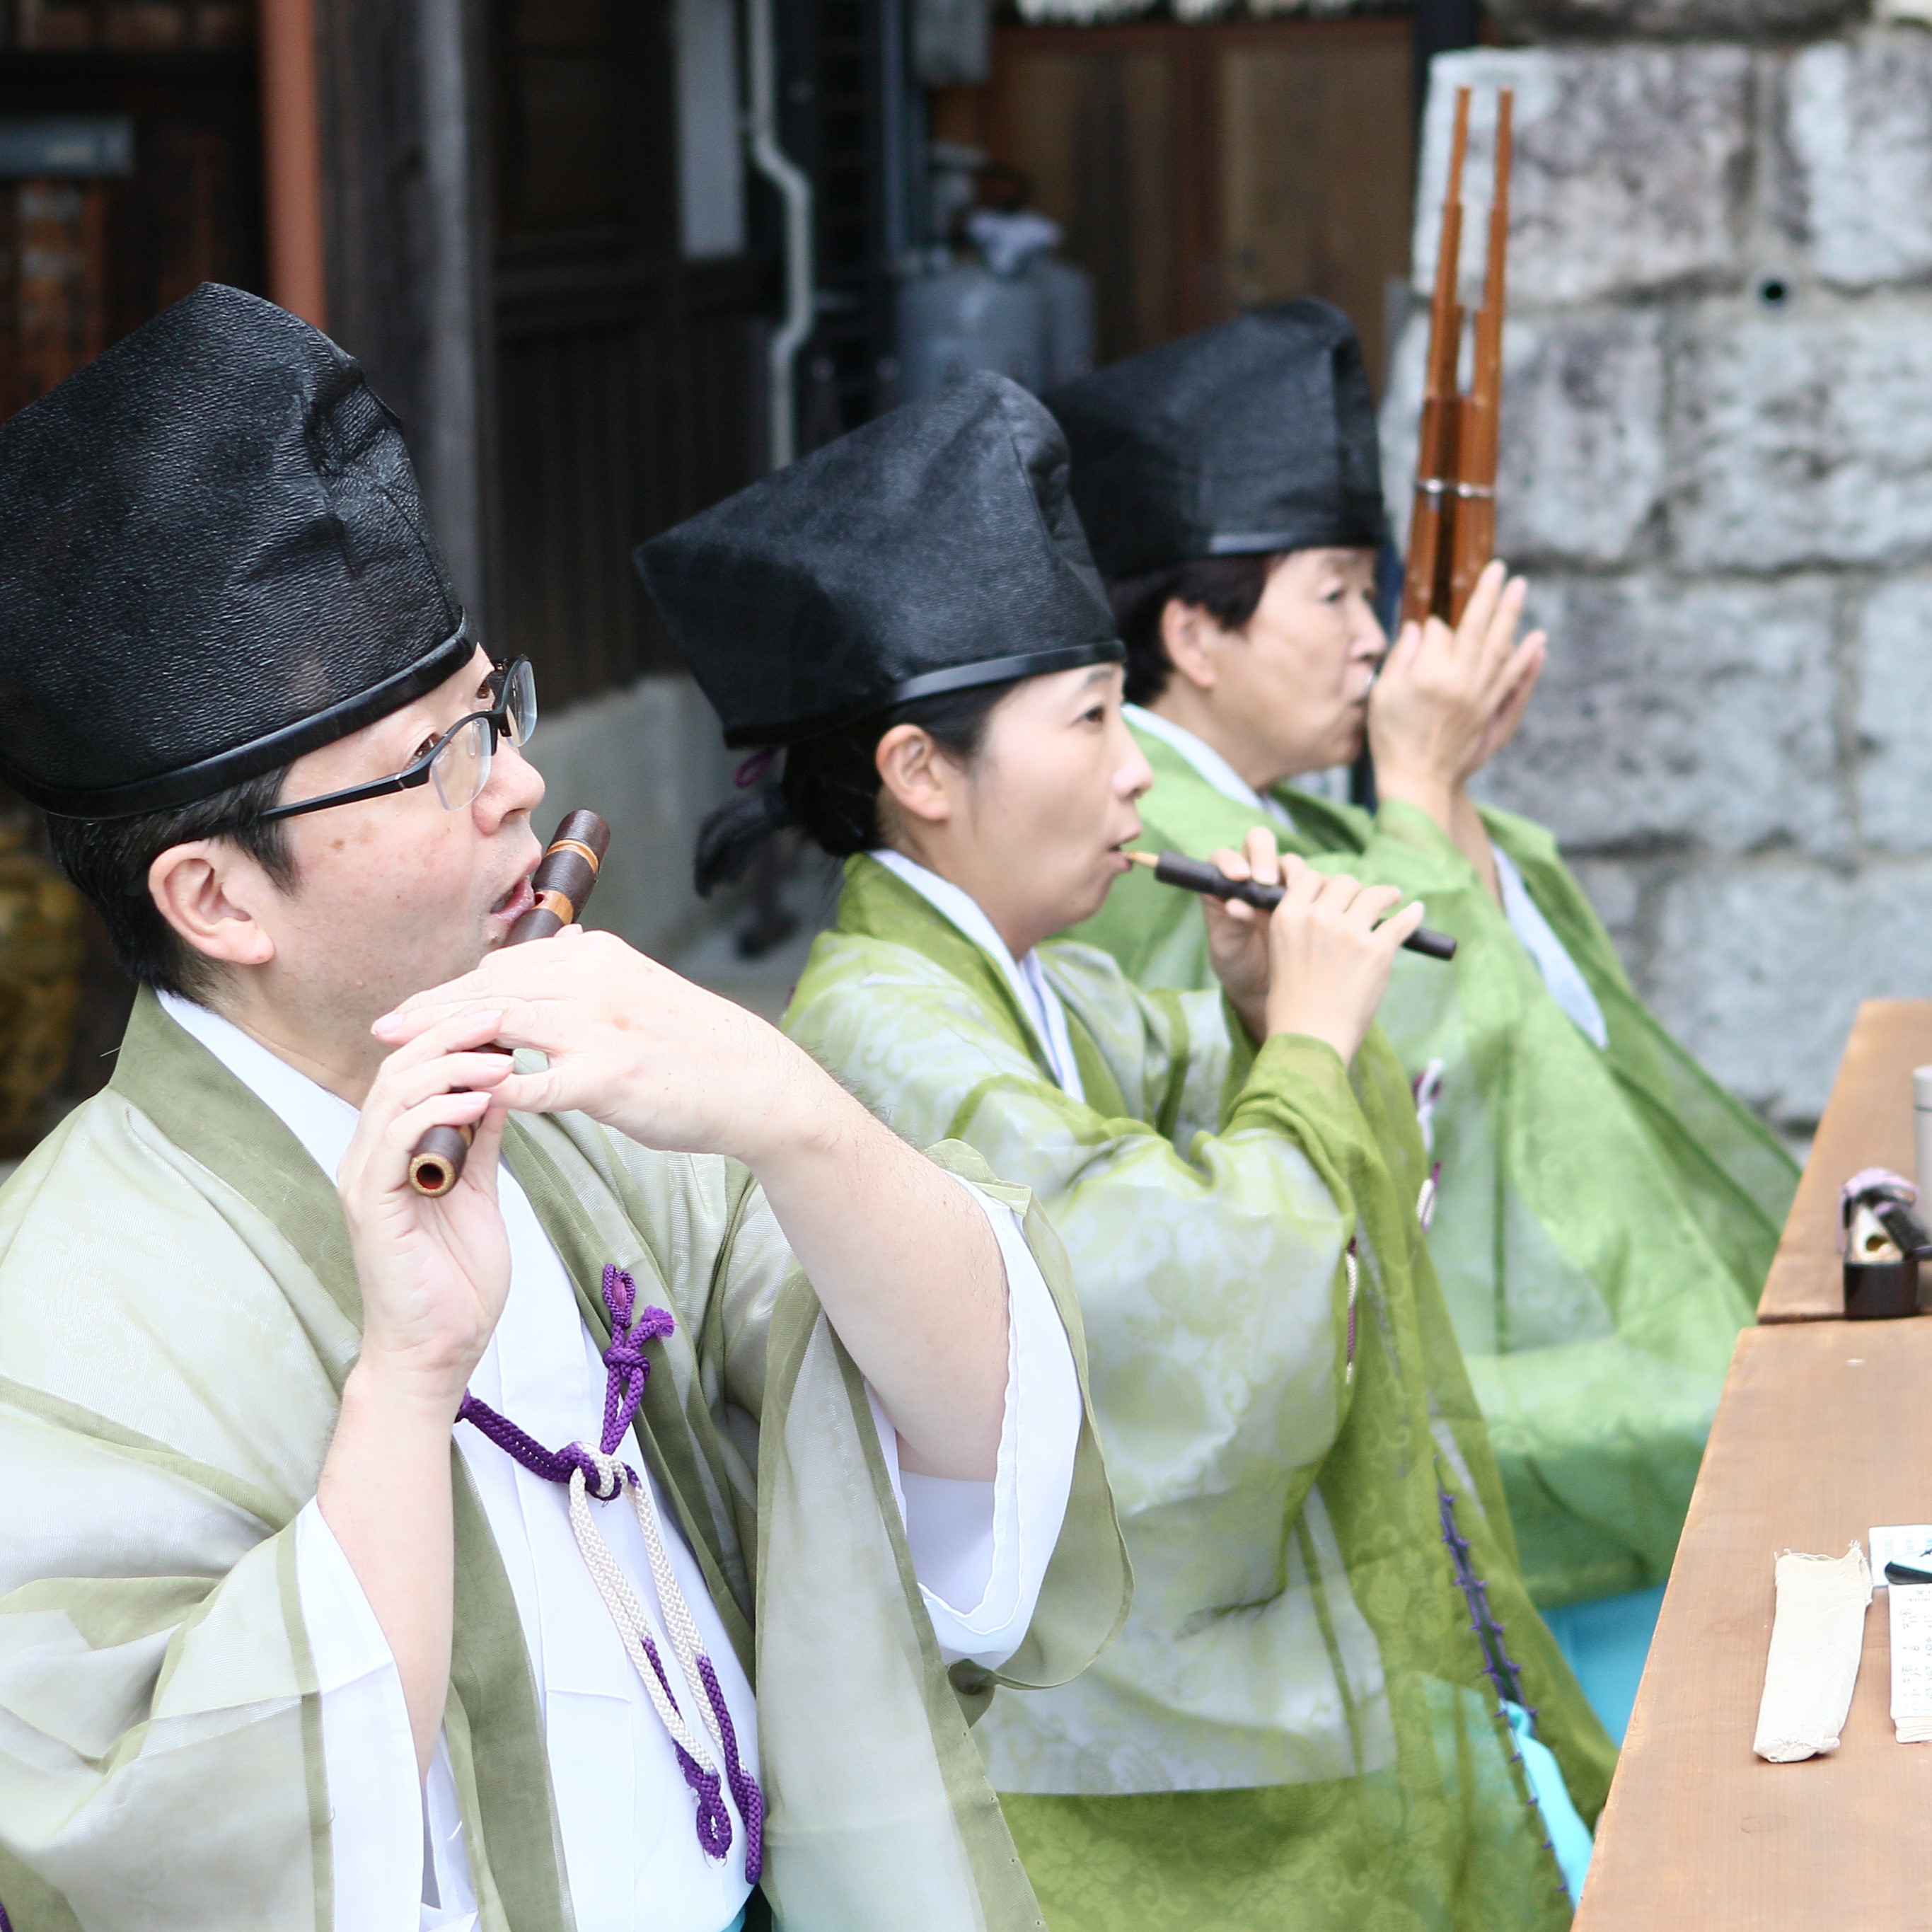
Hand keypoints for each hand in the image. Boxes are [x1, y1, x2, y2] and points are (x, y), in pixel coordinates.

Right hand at [336, 1007, 516, 1418]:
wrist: (440, 1351)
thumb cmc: (457, 1278)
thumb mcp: (481, 1191)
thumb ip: (483, 1140)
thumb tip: (502, 1083)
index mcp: (394, 1147)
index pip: (414, 1068)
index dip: (453, 1035)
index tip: (503, 1013)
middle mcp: (370, 1154)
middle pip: (400, 1068)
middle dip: (451, 1034)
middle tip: (500, 1016)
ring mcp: (365, 1178)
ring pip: (393, 1094)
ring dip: (449, 1067)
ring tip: (498, 1058)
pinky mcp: (371, 1205)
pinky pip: (394, 1141)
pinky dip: (434, 1113)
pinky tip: (476, 1103)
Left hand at [372, 926, 828, 1167]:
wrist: (753, 1082)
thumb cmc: (692, 1046)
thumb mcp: (637, 991)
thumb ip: (588, 979)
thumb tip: (551, 959)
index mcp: (597, 957)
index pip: (504, 965)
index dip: (450, 988)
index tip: (410, 1008)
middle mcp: (594, 980)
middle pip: (490, 989)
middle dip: (430, 1009)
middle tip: (382, 1029)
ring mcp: (601, 1026)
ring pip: (502, 1025)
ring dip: (446, 1044)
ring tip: (402, 1062)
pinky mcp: (610, 1074)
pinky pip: (537, 1081)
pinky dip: (496, 1089)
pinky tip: (461, 1101)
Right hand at [1203, 829, 1421, 1063]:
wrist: (1310, 1038)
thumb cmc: (1292, 1005)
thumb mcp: (1282, 954)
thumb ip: (1302, 926)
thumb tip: (1331, 909)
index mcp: (1288, 917)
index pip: (1310, 878)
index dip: (1324, 884)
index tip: (1336, 894)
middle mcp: (1318, 917)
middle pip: (1343, 882)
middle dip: (1353, 891)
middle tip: (1363, 901)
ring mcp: (1350, 932)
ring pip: (1373, 894)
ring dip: (1385, 894)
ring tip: (1392, 898)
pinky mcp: (1377, 950)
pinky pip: (1401, 922)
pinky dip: (1412, 915)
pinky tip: (1416, 911)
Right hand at [1369, 559, 1545, 822]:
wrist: (1417, 781)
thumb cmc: (1391, 738)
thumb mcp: (1382, 695)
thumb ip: (1402, 657)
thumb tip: (1420, 627)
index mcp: (1430, 674)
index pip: (1439, 632)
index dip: (1430, 628)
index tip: (1423, 632)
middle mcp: (1461, 681)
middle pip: (1479, 628)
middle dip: (1489, 596)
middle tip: (1501, 569)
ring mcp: (1480, 696)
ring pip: (1501, 647)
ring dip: (1512, 616)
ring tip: (1520, 588)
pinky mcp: (1491, 711)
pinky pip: (1513, 678)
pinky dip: (1527, 658)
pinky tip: (1538, 639)